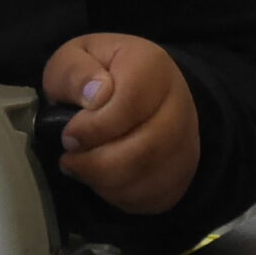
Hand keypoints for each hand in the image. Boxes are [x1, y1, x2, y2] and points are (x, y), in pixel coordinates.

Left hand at [42, 33, 198, 213]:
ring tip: (81, 168)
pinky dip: (121, 196)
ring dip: (105, 182)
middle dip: (97, 163)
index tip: (68, 137)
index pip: (131, 102)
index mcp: (151, 65)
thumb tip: (95, 95)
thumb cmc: (94, 74)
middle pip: (146, 148)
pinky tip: (102, 181)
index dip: (94, 127)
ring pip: (151, 176)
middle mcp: (180, 102)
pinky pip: (156, 197)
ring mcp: (187, 139)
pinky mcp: (183, 171)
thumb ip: (74, 71)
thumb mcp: (73, 57)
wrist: (132, 90)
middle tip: (69, 160)